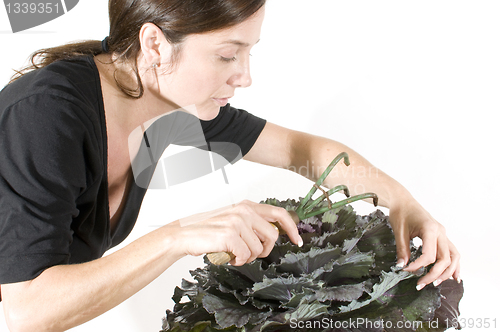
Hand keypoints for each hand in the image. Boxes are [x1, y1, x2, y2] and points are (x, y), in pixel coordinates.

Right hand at [175, 200, 301, 265]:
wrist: (184, 235)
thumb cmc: (209, 231)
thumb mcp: (234, 220)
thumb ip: (253, 224)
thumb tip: (274, 234)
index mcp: (247, 206)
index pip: (279, 213)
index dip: (291, 228)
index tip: (297, 240)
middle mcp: (244, 211)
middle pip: (272, 235)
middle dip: (265, 250)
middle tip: (252, 254)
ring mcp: (237, 222)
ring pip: (258, 249)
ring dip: (247, 257)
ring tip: (234, 253)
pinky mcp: (230, 235)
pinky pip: (245, 256)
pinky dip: (237, 261)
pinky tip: (228, 256)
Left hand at [389, 196, 460, 289]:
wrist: (403, 201)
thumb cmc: (401, 213)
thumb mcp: (399, 232)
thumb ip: (402, 250)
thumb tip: (402, 266)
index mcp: (430, 229)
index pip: (429, 255)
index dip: (418, 266)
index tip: (405, 270)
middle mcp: (441, 232)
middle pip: (444, 259)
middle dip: (434, 274)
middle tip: (421, 284)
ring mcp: (443, 234)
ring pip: (453, 257)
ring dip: (447, 272)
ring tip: (437, 283)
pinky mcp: (441, 235)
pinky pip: (452, 252)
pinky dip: (454, 264)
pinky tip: (453, 275)